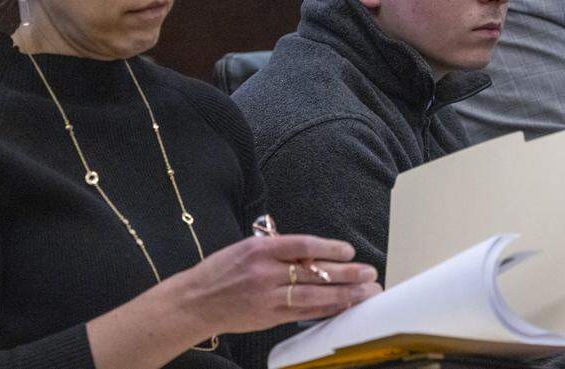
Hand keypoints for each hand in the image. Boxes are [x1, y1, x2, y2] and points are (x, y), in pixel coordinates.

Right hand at [170, 234, 381, 335]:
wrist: (195, 302)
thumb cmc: (221, 271)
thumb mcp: (247, 248)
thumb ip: (279, 250)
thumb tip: (315, 254)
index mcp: (260, 250)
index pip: (303, 246)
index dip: (330, 248)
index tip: (349, 251)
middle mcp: (266, 273)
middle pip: (315, 273)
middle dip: (347, 273)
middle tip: (369, 272)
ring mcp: (268, 298)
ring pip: (314, 296)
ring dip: (345, 294)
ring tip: (366, 292)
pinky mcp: (270, 317)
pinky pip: (305, 313)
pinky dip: (327, 309)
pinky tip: (344, 306)